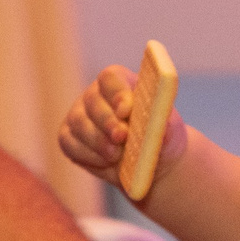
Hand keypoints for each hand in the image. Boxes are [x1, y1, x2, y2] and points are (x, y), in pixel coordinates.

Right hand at [58, 64, 185, 190]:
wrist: (149, 162)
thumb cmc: (161, 138)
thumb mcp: (170, 133)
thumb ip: (166, 127)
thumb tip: (164, 127)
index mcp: (121, 83)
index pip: (111, 78)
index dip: (117, 92)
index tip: (127, 110)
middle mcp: (96, 95)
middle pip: (93, 100)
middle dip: (107, 121)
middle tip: (121, 137)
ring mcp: (79, 115)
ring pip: (80, 123)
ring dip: (97, 141)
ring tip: (116, 156)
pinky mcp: (69, 137)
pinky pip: (70, 143)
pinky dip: (88, 155)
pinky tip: (106, 162)